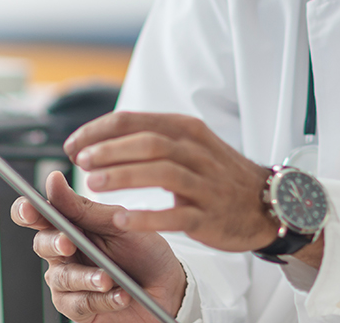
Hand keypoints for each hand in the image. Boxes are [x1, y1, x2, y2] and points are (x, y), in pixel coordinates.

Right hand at [11, 170, 185, 321]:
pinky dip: (102, 299)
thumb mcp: (119, 223)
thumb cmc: (144, 249)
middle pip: (43, 244)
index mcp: (74, 224)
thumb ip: (84, 207)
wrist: (168, 286)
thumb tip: (52, 180)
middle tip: (70, 243)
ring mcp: (70, 281)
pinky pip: (79, 304)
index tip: (30, 207)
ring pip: (61, 278)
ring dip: (86, 277)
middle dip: (55, 243)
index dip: (28, 210)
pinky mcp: (79, 308)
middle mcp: (66, 252)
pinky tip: (120, 295)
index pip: (40, 215)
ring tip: (109, 278)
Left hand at [64, 111, 278, 252]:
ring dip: (124, 176)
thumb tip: (104, 139)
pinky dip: (148, 216)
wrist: (265, 201)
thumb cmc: (219, 173)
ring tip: (94, 185)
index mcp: (187, 129)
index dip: (100, 130)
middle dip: (109, 150)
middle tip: (81, 161)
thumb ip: (153, 138)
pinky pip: (176, 213)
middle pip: (148, 142)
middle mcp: (196, 151)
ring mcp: (205, 182)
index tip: (74, 144)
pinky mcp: (209, 214)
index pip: (136, 121)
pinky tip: (123, 219)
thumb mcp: (191, 144)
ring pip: (162, 172)